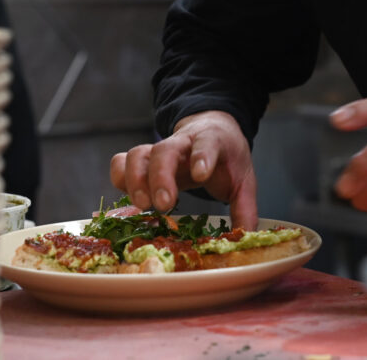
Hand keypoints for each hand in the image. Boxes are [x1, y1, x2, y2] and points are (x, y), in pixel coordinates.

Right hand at [110, 110, 258, 228]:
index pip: (206, 143)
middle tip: (164, 205)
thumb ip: (245, 208)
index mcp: (212, 142)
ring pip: (138, 154)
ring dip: (136, 180)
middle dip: (160, 177)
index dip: (201, 156)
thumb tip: (246, 237)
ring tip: (143, 206)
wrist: (213, 130)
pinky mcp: (144, 158)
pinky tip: (128, 199)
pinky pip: (122, 161)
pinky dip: (119, 178)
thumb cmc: (226, 159)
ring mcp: (159, 149)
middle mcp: (182, 143)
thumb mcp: (243, 181)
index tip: (199, 175)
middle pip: (164, 150)